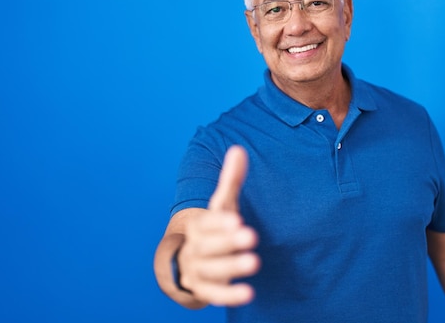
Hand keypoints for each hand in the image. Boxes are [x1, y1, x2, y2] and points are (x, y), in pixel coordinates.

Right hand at [178, 145, 260, 305]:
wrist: (190, 262)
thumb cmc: (213, 228)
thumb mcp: (222, 206)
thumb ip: (231, 181)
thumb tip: (238, 149)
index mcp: (197, 226)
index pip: (205, 223)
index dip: (219, 223)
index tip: (237, 220)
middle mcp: (194, 248)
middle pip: (208, 246)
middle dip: (228, 242)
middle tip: (251, 236)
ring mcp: (197, 271)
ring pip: (211, 270)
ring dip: (231, 267)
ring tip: (255, 262)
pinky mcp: (204, 290)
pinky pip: (214, 294)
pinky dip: (229, 295)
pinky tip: (248, 292)